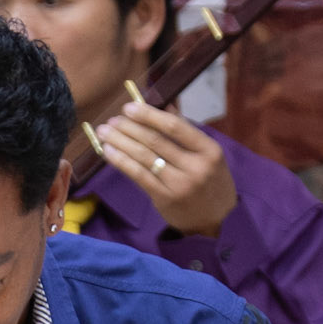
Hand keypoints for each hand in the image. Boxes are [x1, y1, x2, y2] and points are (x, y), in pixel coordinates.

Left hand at [96, 97, 237, 237]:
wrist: (218, 220)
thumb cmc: (210, 182)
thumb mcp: (207, 155)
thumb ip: (185, 131)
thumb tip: (164, 103)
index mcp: (209, 150)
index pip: (175, 127)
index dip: (149, 115)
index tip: (129, 107)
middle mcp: (195, 166)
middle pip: (156, 141)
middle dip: (129, 127)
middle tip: (112, 119)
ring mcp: (180, 184)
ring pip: (144, 157)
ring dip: (121, 141)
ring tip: (104, 132)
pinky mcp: (165, 198)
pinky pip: (139, 176)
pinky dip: (122, 161)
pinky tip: (108, 151)